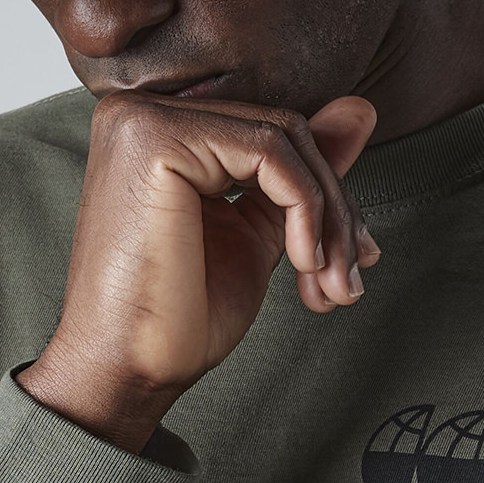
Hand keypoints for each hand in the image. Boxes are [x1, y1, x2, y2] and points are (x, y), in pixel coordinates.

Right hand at [14, 91, 381, 451]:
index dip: (325, 195)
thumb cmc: (178, 315)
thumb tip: (359, 109)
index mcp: (158, 128)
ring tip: (332, 285)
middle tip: (349, 280)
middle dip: (334, 209)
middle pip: (282, 131)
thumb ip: (300, 173)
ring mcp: (144, 119)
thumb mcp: (257, 233)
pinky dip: (305, 209)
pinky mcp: (156, 139)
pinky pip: (268, 152)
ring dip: (328, 217)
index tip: (355, 259)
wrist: (124, 373)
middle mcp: (141, 110)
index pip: (270, 133)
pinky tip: (304, 263)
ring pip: (283, 138)